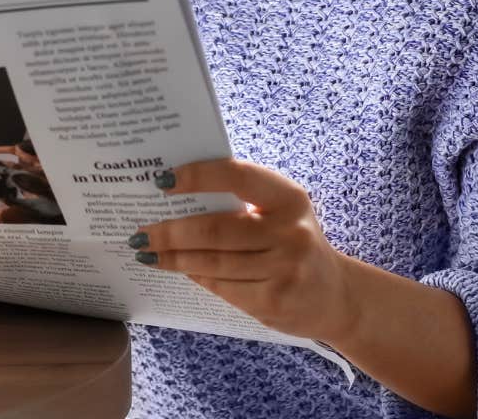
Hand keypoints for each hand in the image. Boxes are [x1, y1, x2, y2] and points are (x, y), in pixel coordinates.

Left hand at [131, 160, 357, 343]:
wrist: (336, 296)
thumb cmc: (294, 243)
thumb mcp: (281, 212)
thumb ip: (243, 200)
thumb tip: (178, 195)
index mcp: (289, 198)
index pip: (236, 176)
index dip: (197, 176)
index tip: (162, 180)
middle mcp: (289, 232)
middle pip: (215, 229)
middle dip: (171, 231)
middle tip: (141, 232)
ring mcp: (283, 269)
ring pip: (213, 262)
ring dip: (174, 258)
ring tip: (148, 252)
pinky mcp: (273, 301)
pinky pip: (222, 287)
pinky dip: (196, 276)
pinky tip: (180, 270)